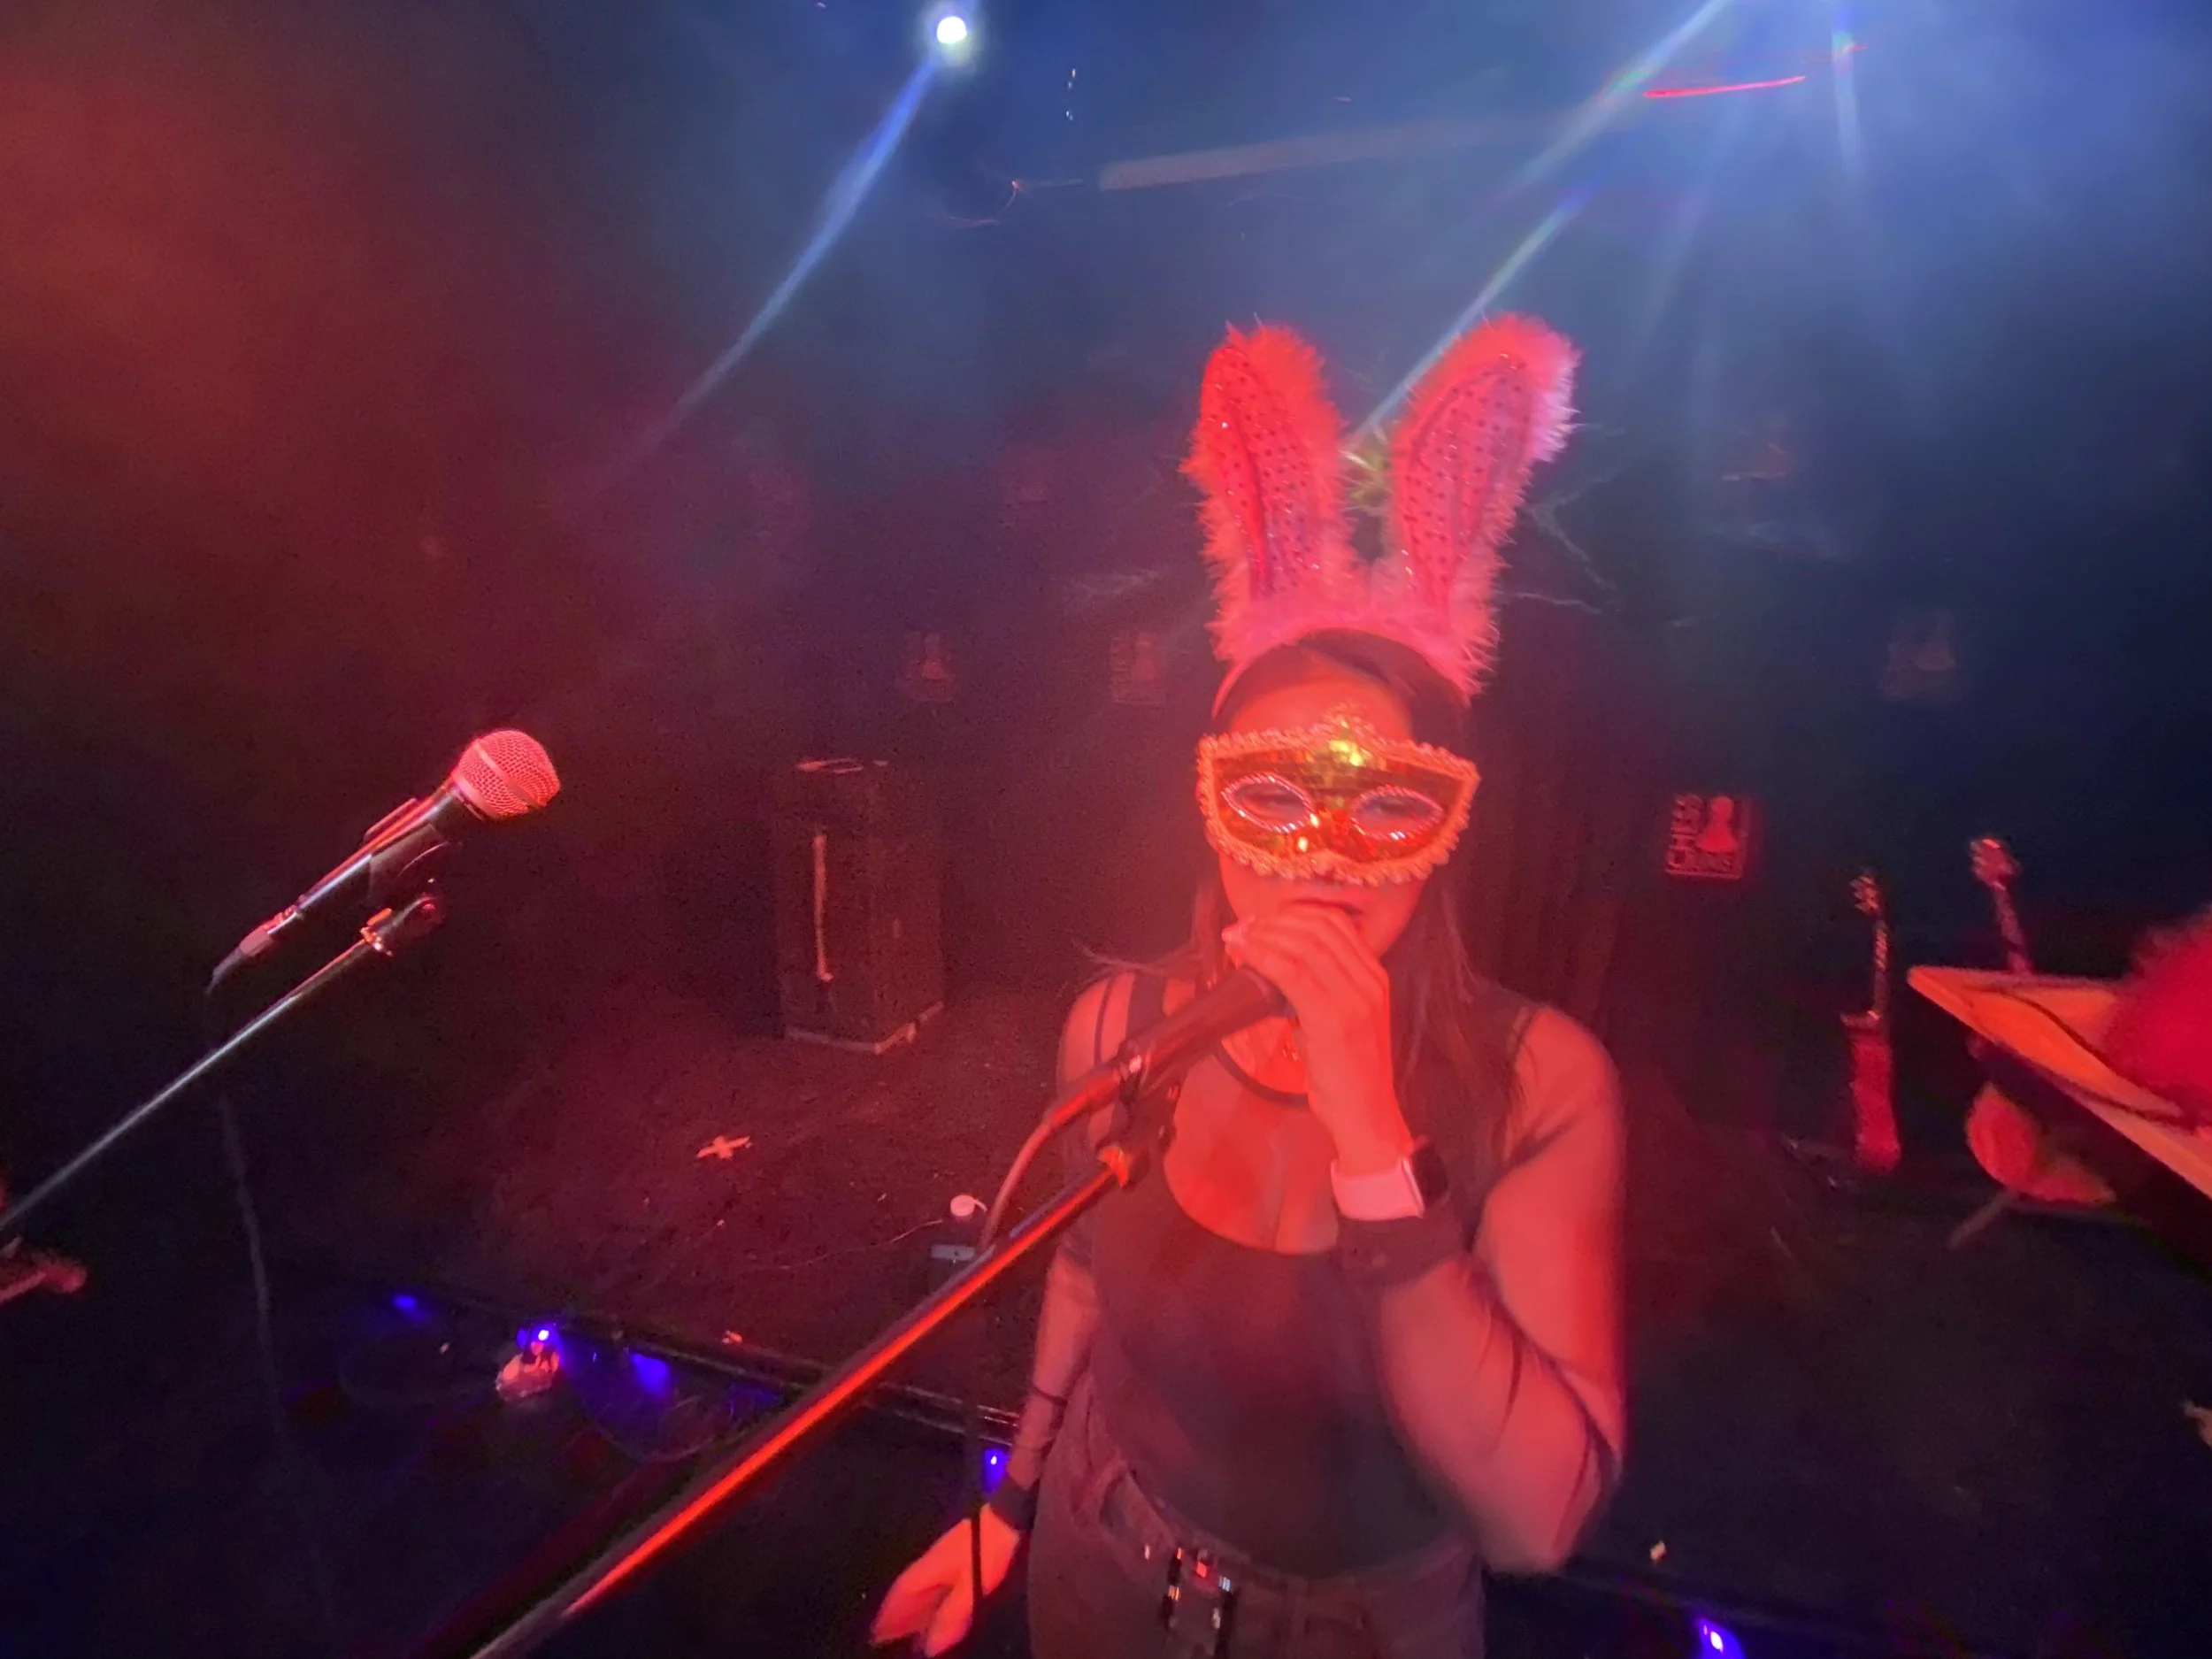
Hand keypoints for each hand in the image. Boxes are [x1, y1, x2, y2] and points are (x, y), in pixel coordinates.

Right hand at [870, 1508, 1023, 1654]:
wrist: (1008, 1515)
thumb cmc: (988, 1550)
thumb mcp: (971, 1586)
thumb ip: (951, 1615)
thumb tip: (931, 1646)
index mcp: (930, 1566)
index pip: (902, 1592)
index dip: (889, 1614)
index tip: (876, 1633)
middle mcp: (932, 1560)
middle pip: (908, 1590)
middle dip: (896, 1613)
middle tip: (885, 1635)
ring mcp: (945, 1555)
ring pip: (921, 1586)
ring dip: (911, 1607)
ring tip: (905, 1629)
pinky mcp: (959, 1554)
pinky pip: (934, 1582)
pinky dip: (928, 1598)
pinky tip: (934, 1607)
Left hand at [1223, 905, 1413, 1175]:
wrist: (1366, 1115)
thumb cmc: (1347, 1074)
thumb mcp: (1341, 1021)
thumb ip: (1321, 991)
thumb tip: (1278, 969)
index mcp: (1375, 977)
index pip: (1336, 923)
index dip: (1295, 914)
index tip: (1262, 921)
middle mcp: (1370, 981)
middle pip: (1319, 927)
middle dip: (1274, 921)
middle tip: (1243, 927)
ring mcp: (1355, 998)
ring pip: (1303, 945)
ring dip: (1263, 936)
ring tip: (1236, 938)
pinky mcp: (1332, 1018)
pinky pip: (1292, 972)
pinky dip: (1263, 956)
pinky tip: (1243, 955)